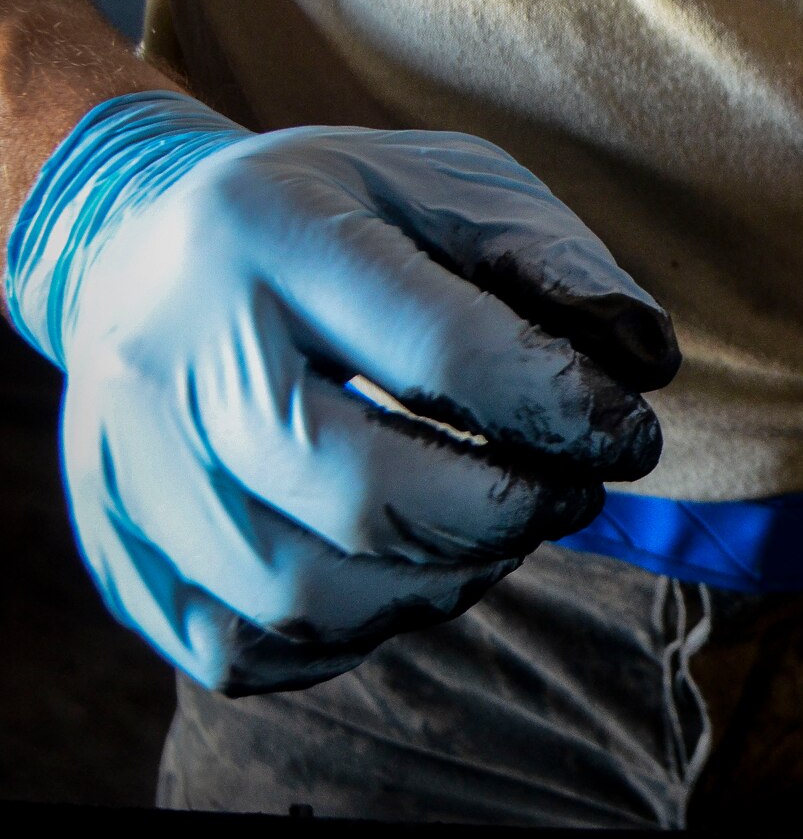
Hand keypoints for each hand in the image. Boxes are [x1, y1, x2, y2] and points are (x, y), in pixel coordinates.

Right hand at [6, 92, 676, 693]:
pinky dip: (352, 632)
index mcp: (264, 231)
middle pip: (362, 497)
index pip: (442, 351)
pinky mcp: (117, 553)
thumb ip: (560, 261)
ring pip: (304, 596)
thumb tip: (649, 361)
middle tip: (568, 495)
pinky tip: (399, 569)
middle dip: (506, 516)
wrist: (147, 245)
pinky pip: (245, 650)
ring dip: (442, 584)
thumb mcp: (451, 188)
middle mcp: (170, 354)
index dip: (566, 411)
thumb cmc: (338, 220)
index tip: (632, 437)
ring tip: (492, 528)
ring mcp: (124, 465)